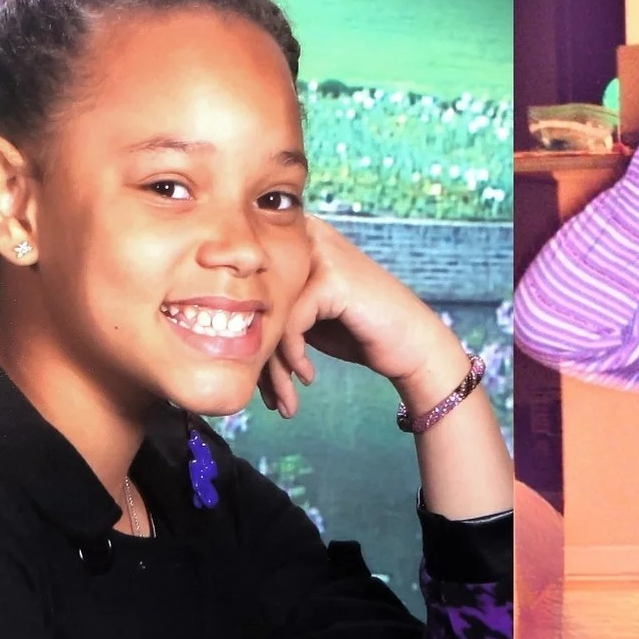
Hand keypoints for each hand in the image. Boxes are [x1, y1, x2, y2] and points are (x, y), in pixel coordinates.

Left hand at [261, 217, 459, 417]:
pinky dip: (294, 357)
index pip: (252, 288)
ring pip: (272, 316)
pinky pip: (291, 323)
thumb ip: (274, 309)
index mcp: (296, 240)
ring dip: (275, 367)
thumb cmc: (359, 333)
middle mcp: (306, 238)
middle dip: (260, 358)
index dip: (251, 339)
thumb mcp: (307, 317)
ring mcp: (320, 254)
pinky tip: (306, 376)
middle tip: (268, 398)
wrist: (412, 345)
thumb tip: (226, 330)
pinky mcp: (331, 278)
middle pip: (258, 302)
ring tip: (284, 400)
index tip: (260, 381)